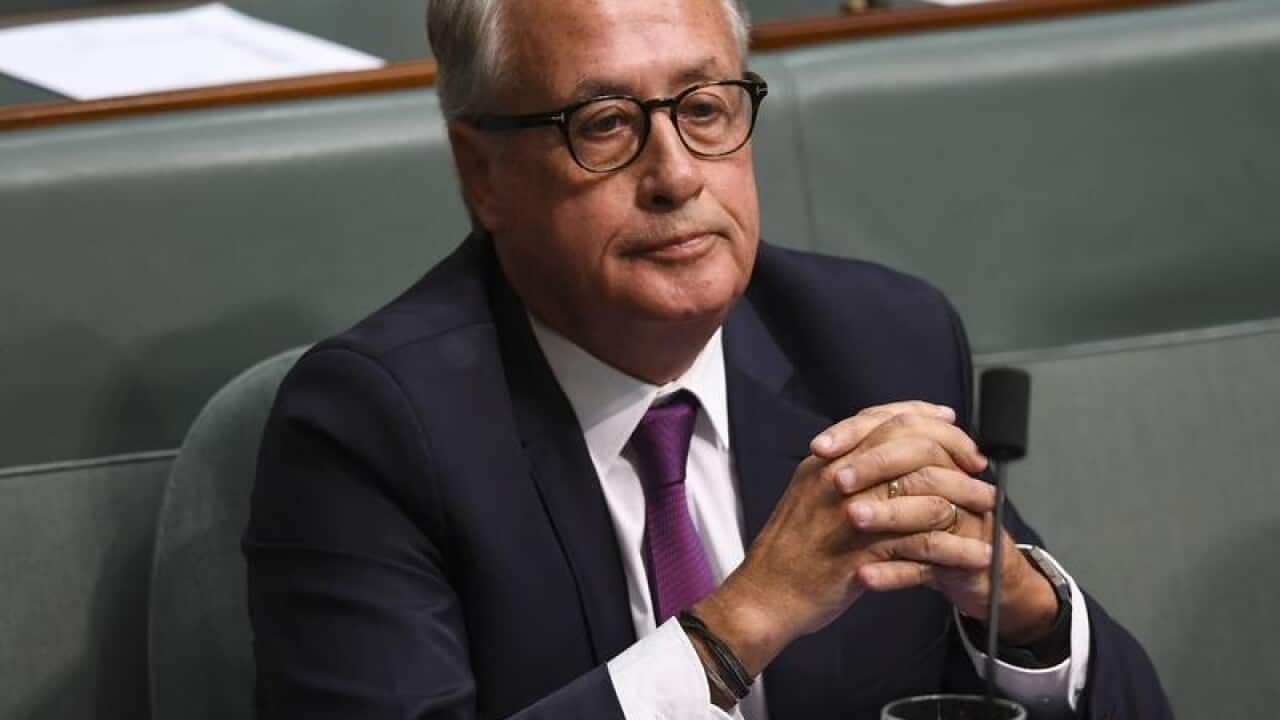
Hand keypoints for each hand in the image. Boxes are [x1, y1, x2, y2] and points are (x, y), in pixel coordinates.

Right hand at [691, 402, 993, 680]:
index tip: (952, 422)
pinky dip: (955, 549)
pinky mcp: (861, 554)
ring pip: (922, 492)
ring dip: (964, 498)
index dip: (922, 416)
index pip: (881, 419)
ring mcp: (849, 515)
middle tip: (978, 464)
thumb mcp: (810, 493)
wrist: (765, 594)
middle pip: (908, 444)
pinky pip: (922, 544)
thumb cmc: (791, 548)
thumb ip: (844, 469)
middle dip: (952, 449)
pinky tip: (977, 554)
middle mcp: (837, 478)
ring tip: (990, 507)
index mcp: (825, 460)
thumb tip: (883, 451)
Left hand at [819, 412, 1057, 643]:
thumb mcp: (899, 492)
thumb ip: (870, 465)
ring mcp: (963, 520)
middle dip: (874, 466)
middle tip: (837, 481)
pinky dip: (895, 573)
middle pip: (920, 458)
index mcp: (934, 457)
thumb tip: (821, 447)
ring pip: (929, 508)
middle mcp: (953, 480)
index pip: (900, 428)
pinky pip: (930, 565)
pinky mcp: (965, 562)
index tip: (819, 448)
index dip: (858, 434)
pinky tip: (865, 577)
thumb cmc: (924, 527)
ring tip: (852, 519)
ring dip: (888, 514)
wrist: (975, 573)